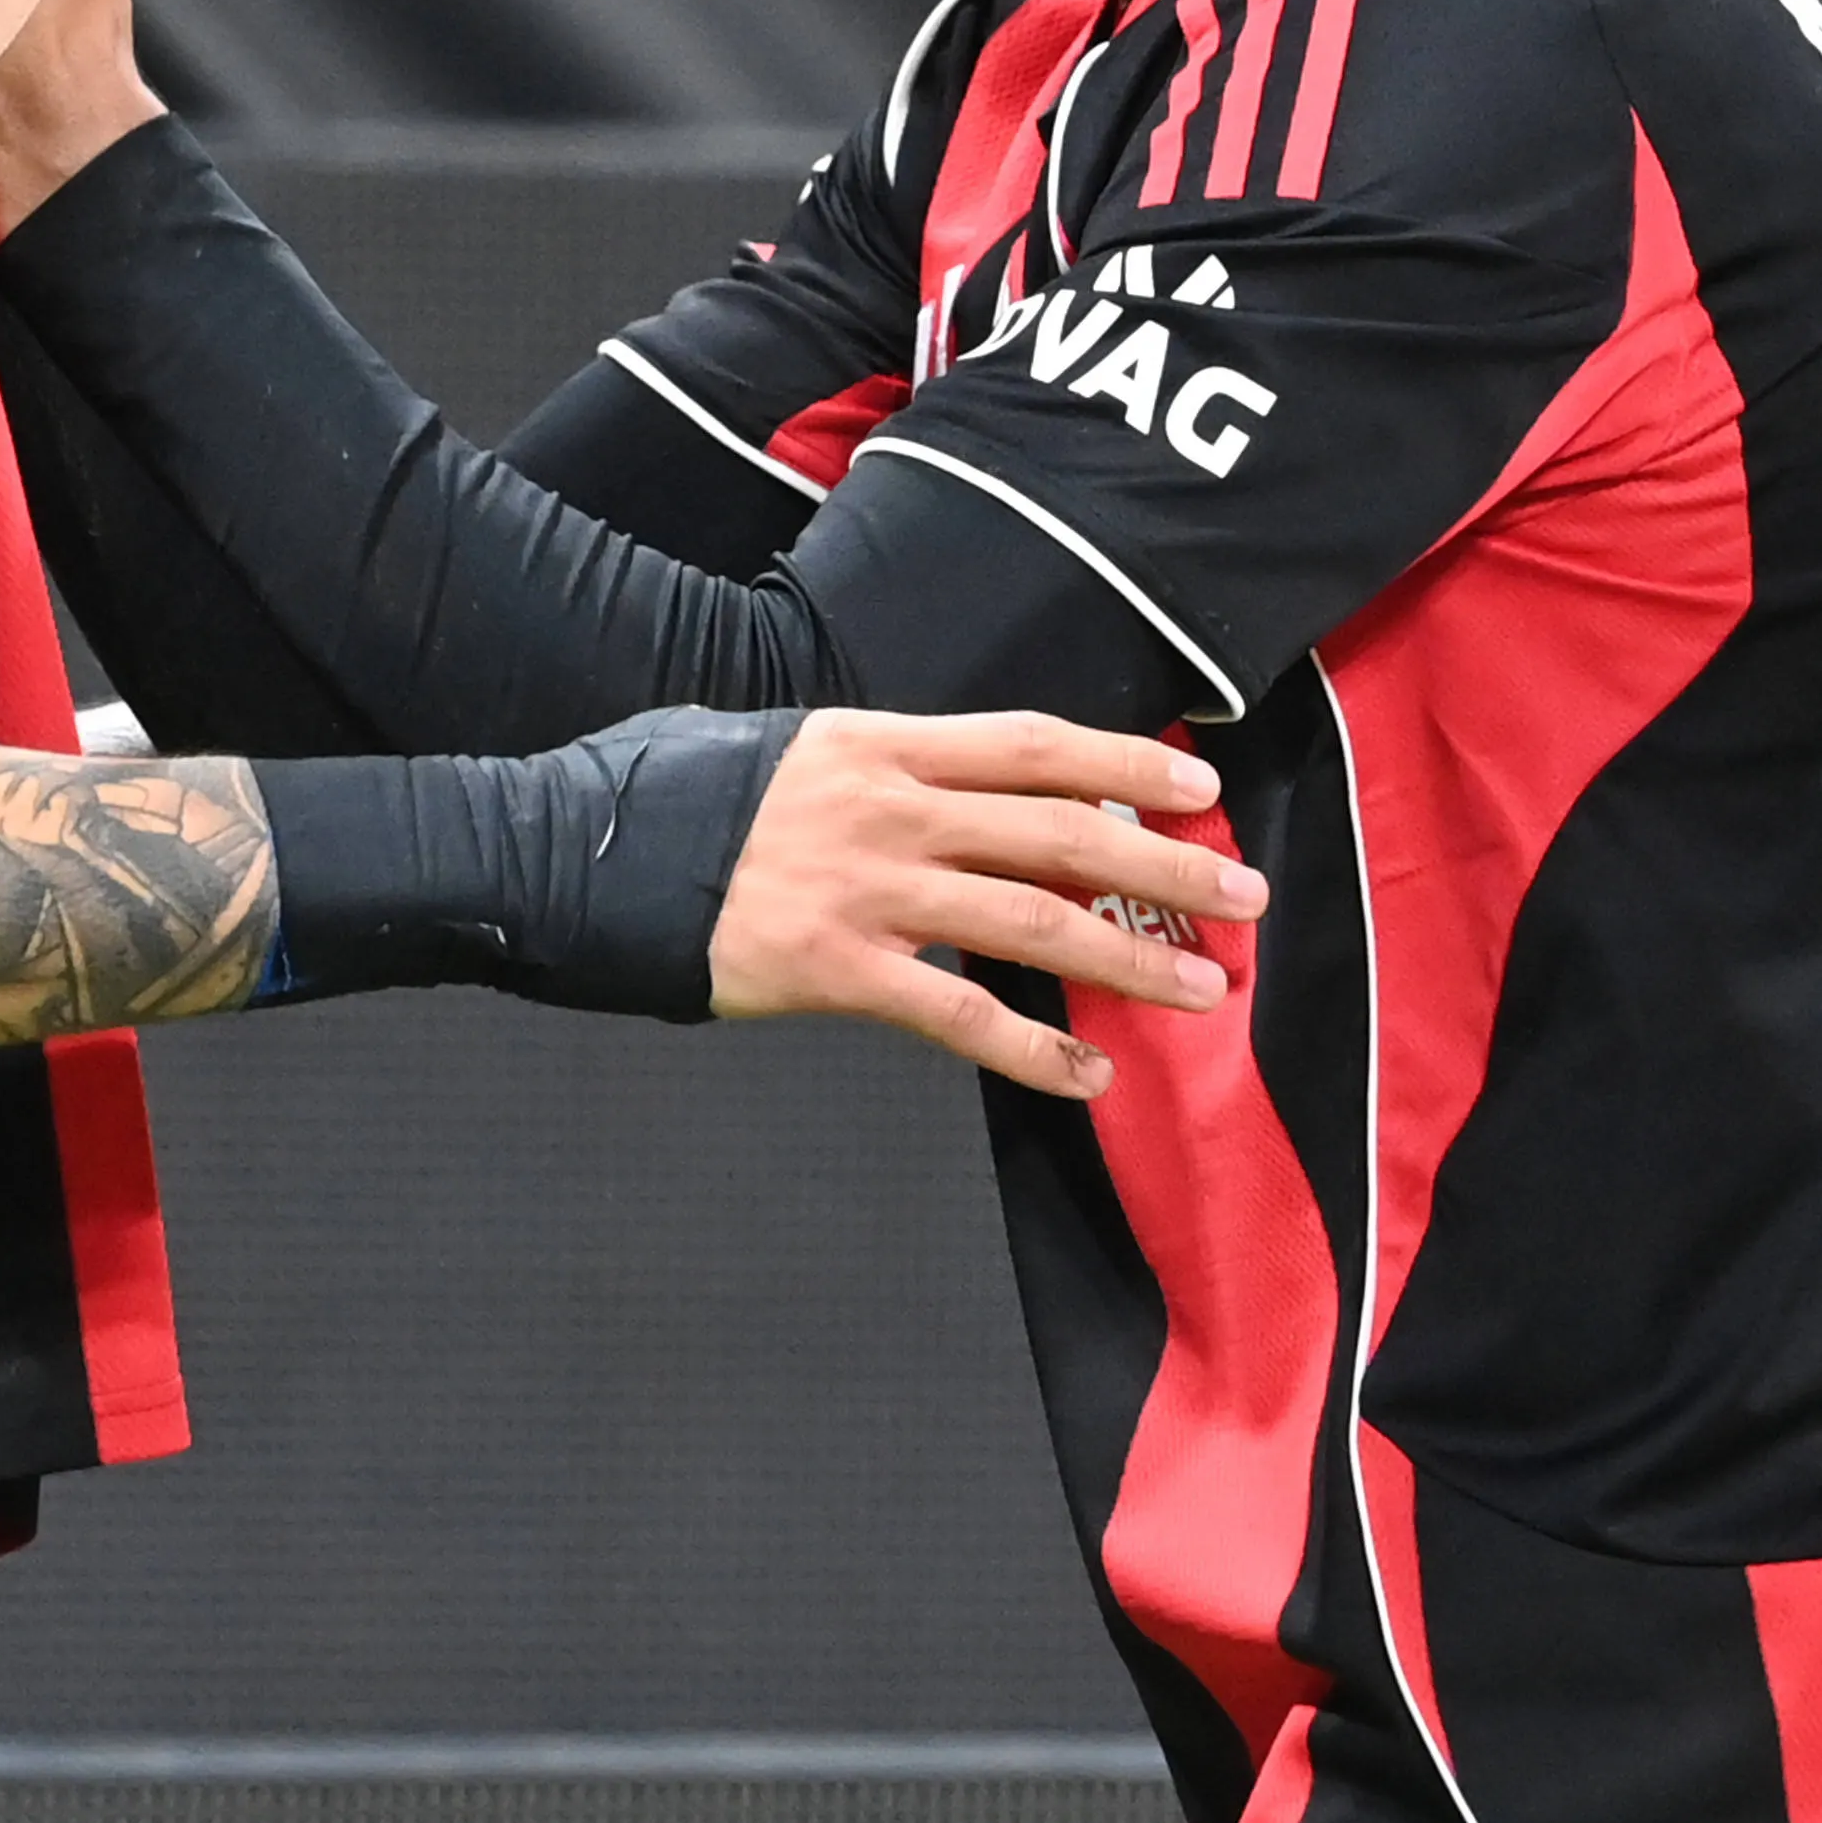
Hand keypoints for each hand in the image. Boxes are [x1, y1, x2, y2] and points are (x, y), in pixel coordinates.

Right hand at [707, 710, 1258, 1097]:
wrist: (575, 857)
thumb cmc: (676, 801)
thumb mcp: (787, 752)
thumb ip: (875, 769)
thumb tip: (957, 795)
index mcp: (879, 745)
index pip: (1031, 744)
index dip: (1126, 762)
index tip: (1200, 783)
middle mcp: (887, 809)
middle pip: (1059, 832)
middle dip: (1167, 866)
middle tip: (1246, 897)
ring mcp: (865, 891)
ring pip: (1032, 922)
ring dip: (1131, 960)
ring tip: (1203, 989)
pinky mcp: (836, 970)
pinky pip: (960, 1016)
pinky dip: (1035, 1050)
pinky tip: (1091, 1078)